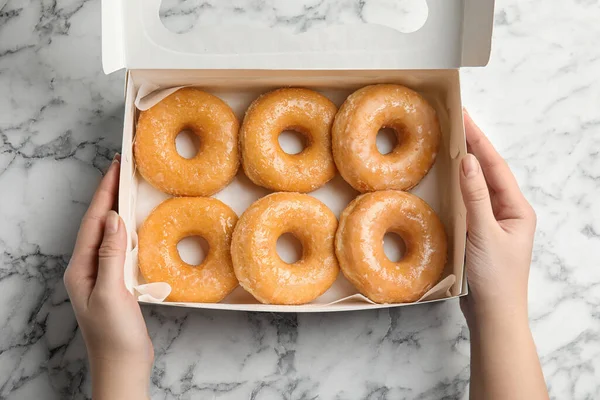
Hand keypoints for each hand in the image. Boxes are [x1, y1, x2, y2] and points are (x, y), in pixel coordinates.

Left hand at [64, 155, 152, 399]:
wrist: (123, 364)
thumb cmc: (114, 333)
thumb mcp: (111, 291)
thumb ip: (111, 254)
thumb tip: (114, 218)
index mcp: (81, 267)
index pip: (93, 221)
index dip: (105, 192)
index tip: (116, 167)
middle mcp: (87, 268)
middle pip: (98, 224)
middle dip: (109, 195)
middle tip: (124, 170)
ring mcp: (101, 276)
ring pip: (109, 234)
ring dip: (118, 210)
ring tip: (130, 189)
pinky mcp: (116, 283)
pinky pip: (120, 248)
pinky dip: (128, 231)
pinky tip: (137, 226)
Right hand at [459, 110, 536, 324]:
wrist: (494, 315)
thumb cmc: (495, 278)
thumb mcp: (485, 234)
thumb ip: (476, 197)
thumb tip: (469, 161)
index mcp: (517, 209)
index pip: (496, 167)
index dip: (480, 141)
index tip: (464, 117)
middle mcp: (508, 212)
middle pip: (489, 172)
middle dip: (474, 146)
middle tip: (455, 121)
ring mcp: (494, 223)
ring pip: (478, 186)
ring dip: (466, 164)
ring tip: (450, 141)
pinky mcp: (480, 233)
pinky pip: (469, 203)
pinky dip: (458, 187)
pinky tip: (447, 180)